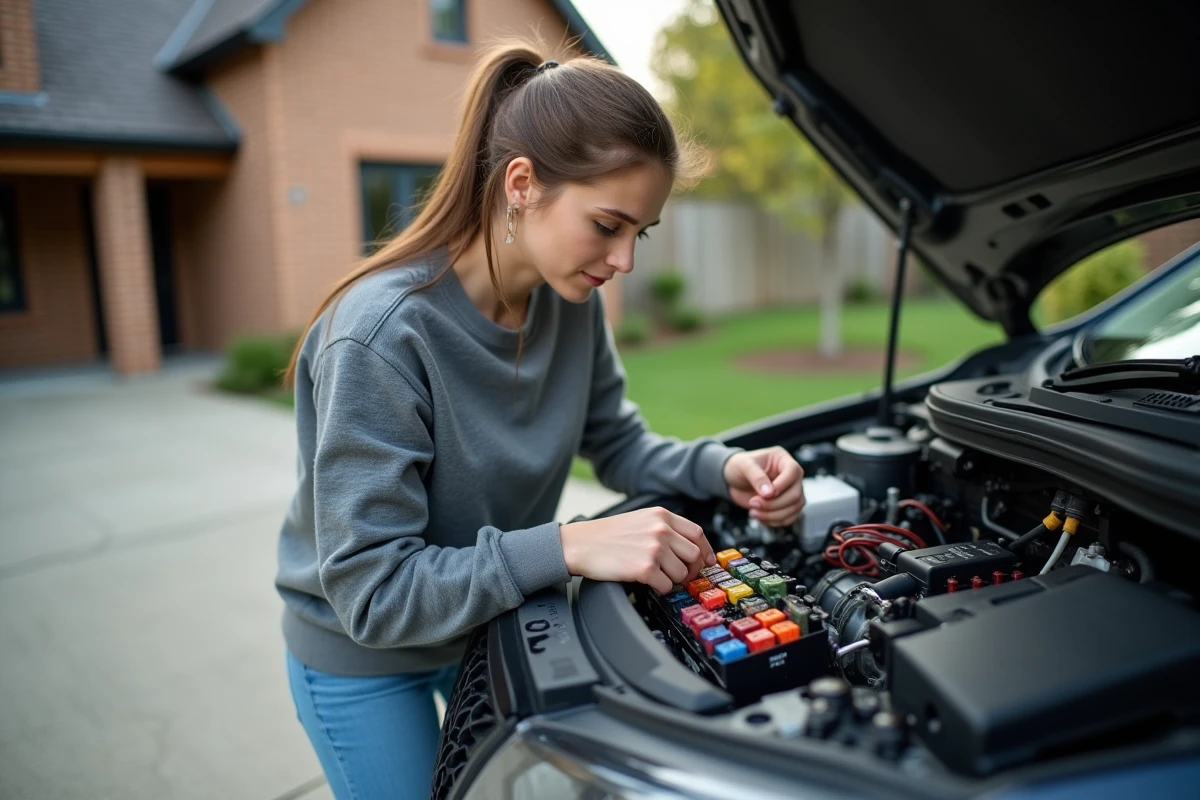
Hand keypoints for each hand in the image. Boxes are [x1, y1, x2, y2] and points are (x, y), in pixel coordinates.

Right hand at [559, 507, 716, 593]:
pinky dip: (660, 589)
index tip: (707, 562)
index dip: (706, 551)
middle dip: (691, 570)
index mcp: (661, 516)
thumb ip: (665, 528)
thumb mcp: (640, 519)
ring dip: (672, 580)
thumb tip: (690, 548)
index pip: (697, 534)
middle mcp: (661, 530)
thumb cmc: (606, 534)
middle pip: (695, 556)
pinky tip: (648, 582)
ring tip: (656, 576)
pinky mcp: (645, 569)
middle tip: (681, 576)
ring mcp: (654, 549)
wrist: (580, 544)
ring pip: (682, 574)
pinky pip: (666, 586)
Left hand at [723, 447, 805, 526]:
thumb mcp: (744, 466)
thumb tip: (769, 493)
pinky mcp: (787, 504)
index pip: (793, 471)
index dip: (781, 485)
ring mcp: (790, 490)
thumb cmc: (739, 466)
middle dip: (774, 504)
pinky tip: (761, 518)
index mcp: (783, 459)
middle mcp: (791, 475)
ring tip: (753, 512)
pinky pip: (790, 517)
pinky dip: (775, 521)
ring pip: (794, 508)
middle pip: (795, 494)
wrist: (733, 480)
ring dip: (774, 515)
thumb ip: (757, 477)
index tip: (764, 494)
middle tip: (753, 503)